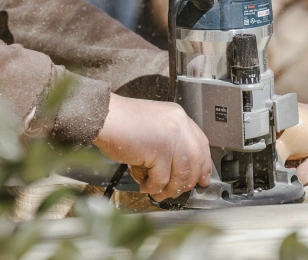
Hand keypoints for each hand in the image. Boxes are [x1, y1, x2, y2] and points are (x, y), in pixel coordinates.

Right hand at [93, 93, 211, 199]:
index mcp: (178, 116)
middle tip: (176, 191)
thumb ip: (169, 140)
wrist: (103, 116)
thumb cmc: (121, 121)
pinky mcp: (160, 151)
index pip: (201, 144)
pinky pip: (162, 179)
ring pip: (181, 174)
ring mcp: (171, 137)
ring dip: (169, 188)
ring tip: (158, 191)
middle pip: (195, 162)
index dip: (204, 165)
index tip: (202, 178)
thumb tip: (178, 167)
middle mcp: (178, 124)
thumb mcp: (152, 124)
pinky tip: (145, 185)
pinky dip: (153, 187)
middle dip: (186, 182)